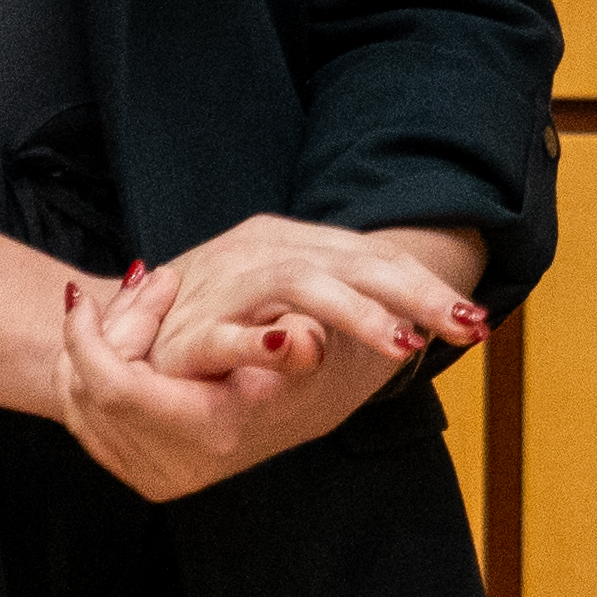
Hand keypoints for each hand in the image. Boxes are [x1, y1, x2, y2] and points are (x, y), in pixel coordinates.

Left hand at [54, 259, 402, 503]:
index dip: (88, 339)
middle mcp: (179, 467)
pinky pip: (85, 420)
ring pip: (78, 404)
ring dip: (91, 350)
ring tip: (138, 303)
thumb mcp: (308, 339)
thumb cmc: (307, 359)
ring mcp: (158, 476)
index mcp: (213, 433)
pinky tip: (123, 340)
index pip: (116, 387)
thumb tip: (298, 342)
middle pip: (89, 390)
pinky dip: (89, 375)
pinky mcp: (145, 475)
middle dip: (95, 332)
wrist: (310, 402)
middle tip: (138, 282)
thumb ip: (293, 342)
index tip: (85, 296)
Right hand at [134, 214, 488, 382]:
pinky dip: (260, 339)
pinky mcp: (185, 330)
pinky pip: (226, 330)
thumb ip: (339, 325)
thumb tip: (411, 332)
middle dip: (414, 296)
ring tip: (403, 346)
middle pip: (351, 262)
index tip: (477, 325)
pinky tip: (298, 349)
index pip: (374, 259)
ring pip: (297, 282)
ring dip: (356, 314)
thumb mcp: (291, 326)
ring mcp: (224, 284)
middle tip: (464, 329)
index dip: (426, 290)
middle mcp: (264, 253)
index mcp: (295, 247)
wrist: (118, 335)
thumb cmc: (219, 333)